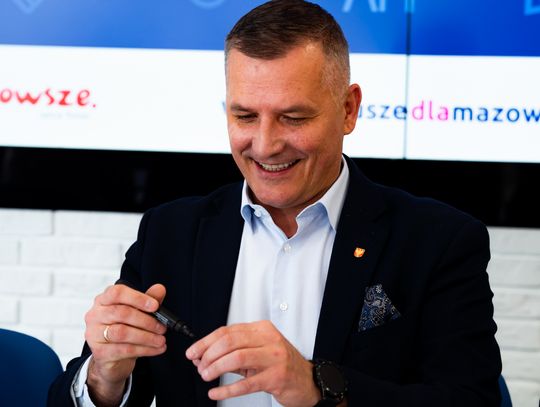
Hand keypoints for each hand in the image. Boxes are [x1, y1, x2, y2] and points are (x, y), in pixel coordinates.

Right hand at [84, 283, 167, 405]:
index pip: (117, 293)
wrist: (112, 359)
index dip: (137, 298)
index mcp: (104, 300)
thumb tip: (160, 289)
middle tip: (162, 327)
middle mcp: (95, 314)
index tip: (155, 306)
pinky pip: (124, 350)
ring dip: (147, 337)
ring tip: (161, 340)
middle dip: (146, 321)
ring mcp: (94, 334)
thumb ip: (148, 300)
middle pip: (122, 313)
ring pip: (122, 332)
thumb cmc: (123, 330)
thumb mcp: (137, 313)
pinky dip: (144, 349)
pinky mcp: (99, 352)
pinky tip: (156, 349)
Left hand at [185, 320, 319, 406]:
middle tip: (200, 366)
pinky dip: (226, 389)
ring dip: (216, 368)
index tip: (193, 352)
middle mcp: (269, 340)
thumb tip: (204, 356)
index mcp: (262, 329)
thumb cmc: (281, 365)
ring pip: (236, 358)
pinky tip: (216, 392)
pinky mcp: (276, 378)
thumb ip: (233, 352)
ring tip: (206, 375)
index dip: (206, 342)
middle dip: (209, 355)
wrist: (308, 381)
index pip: (228, 331)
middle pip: (230, 342)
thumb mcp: (259, 351)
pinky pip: (246, 384)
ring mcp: (274, 358)